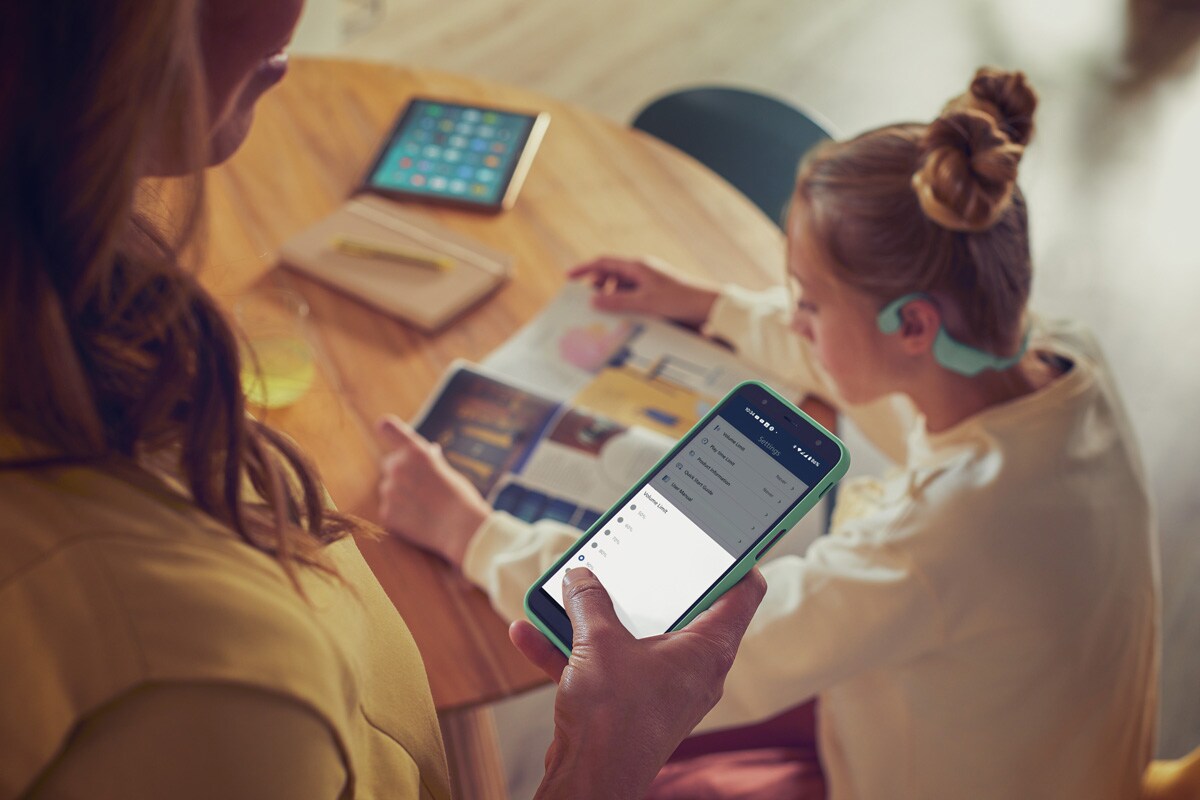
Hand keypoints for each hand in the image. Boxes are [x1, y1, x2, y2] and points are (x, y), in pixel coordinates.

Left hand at [376, 415, 490, 566]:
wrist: (463, 529)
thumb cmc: (461, 498)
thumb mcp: (447, 470)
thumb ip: (430, 461)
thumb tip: (429, 452)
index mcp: (414, 451)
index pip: (388, 428)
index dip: (387, 429)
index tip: (385, 428)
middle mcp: (397, 467)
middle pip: (389, 464)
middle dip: (401, 472)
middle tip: (422, 487)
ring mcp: (389, 491)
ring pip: (389, 489)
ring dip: (401, 495)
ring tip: (424, 507)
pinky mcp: (386, 513)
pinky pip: (389, 510)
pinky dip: (400, 515)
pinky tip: (419, 520)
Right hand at [512, 568, 766, 799]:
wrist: (588, 783)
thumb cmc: (614, 719)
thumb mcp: (600, 642)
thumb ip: (590, 601)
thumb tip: (581, 577)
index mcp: (707, 648)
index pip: (742, 592)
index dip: (735, 558)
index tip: (719, 534)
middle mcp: (690, 668)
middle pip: (680, 610)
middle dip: (647, 583)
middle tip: (634, 552)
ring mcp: (659, 688)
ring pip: (631, 638)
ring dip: (594, 617)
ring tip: (568, 591)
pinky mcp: (627, 706)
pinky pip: (601, 666)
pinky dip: (569, 651)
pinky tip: (529, 631)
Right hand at [568, 256, 720, 326]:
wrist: (707, 306)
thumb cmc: (679, 299)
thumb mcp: (644, 302)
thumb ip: (618, 301)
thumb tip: (593, 299)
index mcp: (637, 266)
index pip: (603, 262)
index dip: (584, 269)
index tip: (568, 277)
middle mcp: (641, 270)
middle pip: (610, 273)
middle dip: (596, 285)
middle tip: (586, 301)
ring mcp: (648, 281)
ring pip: (621, 285)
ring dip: (610, 296)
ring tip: (603, 311)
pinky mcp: (655, 293)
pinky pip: (631, 294)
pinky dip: (622, 302)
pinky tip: (621, 315)